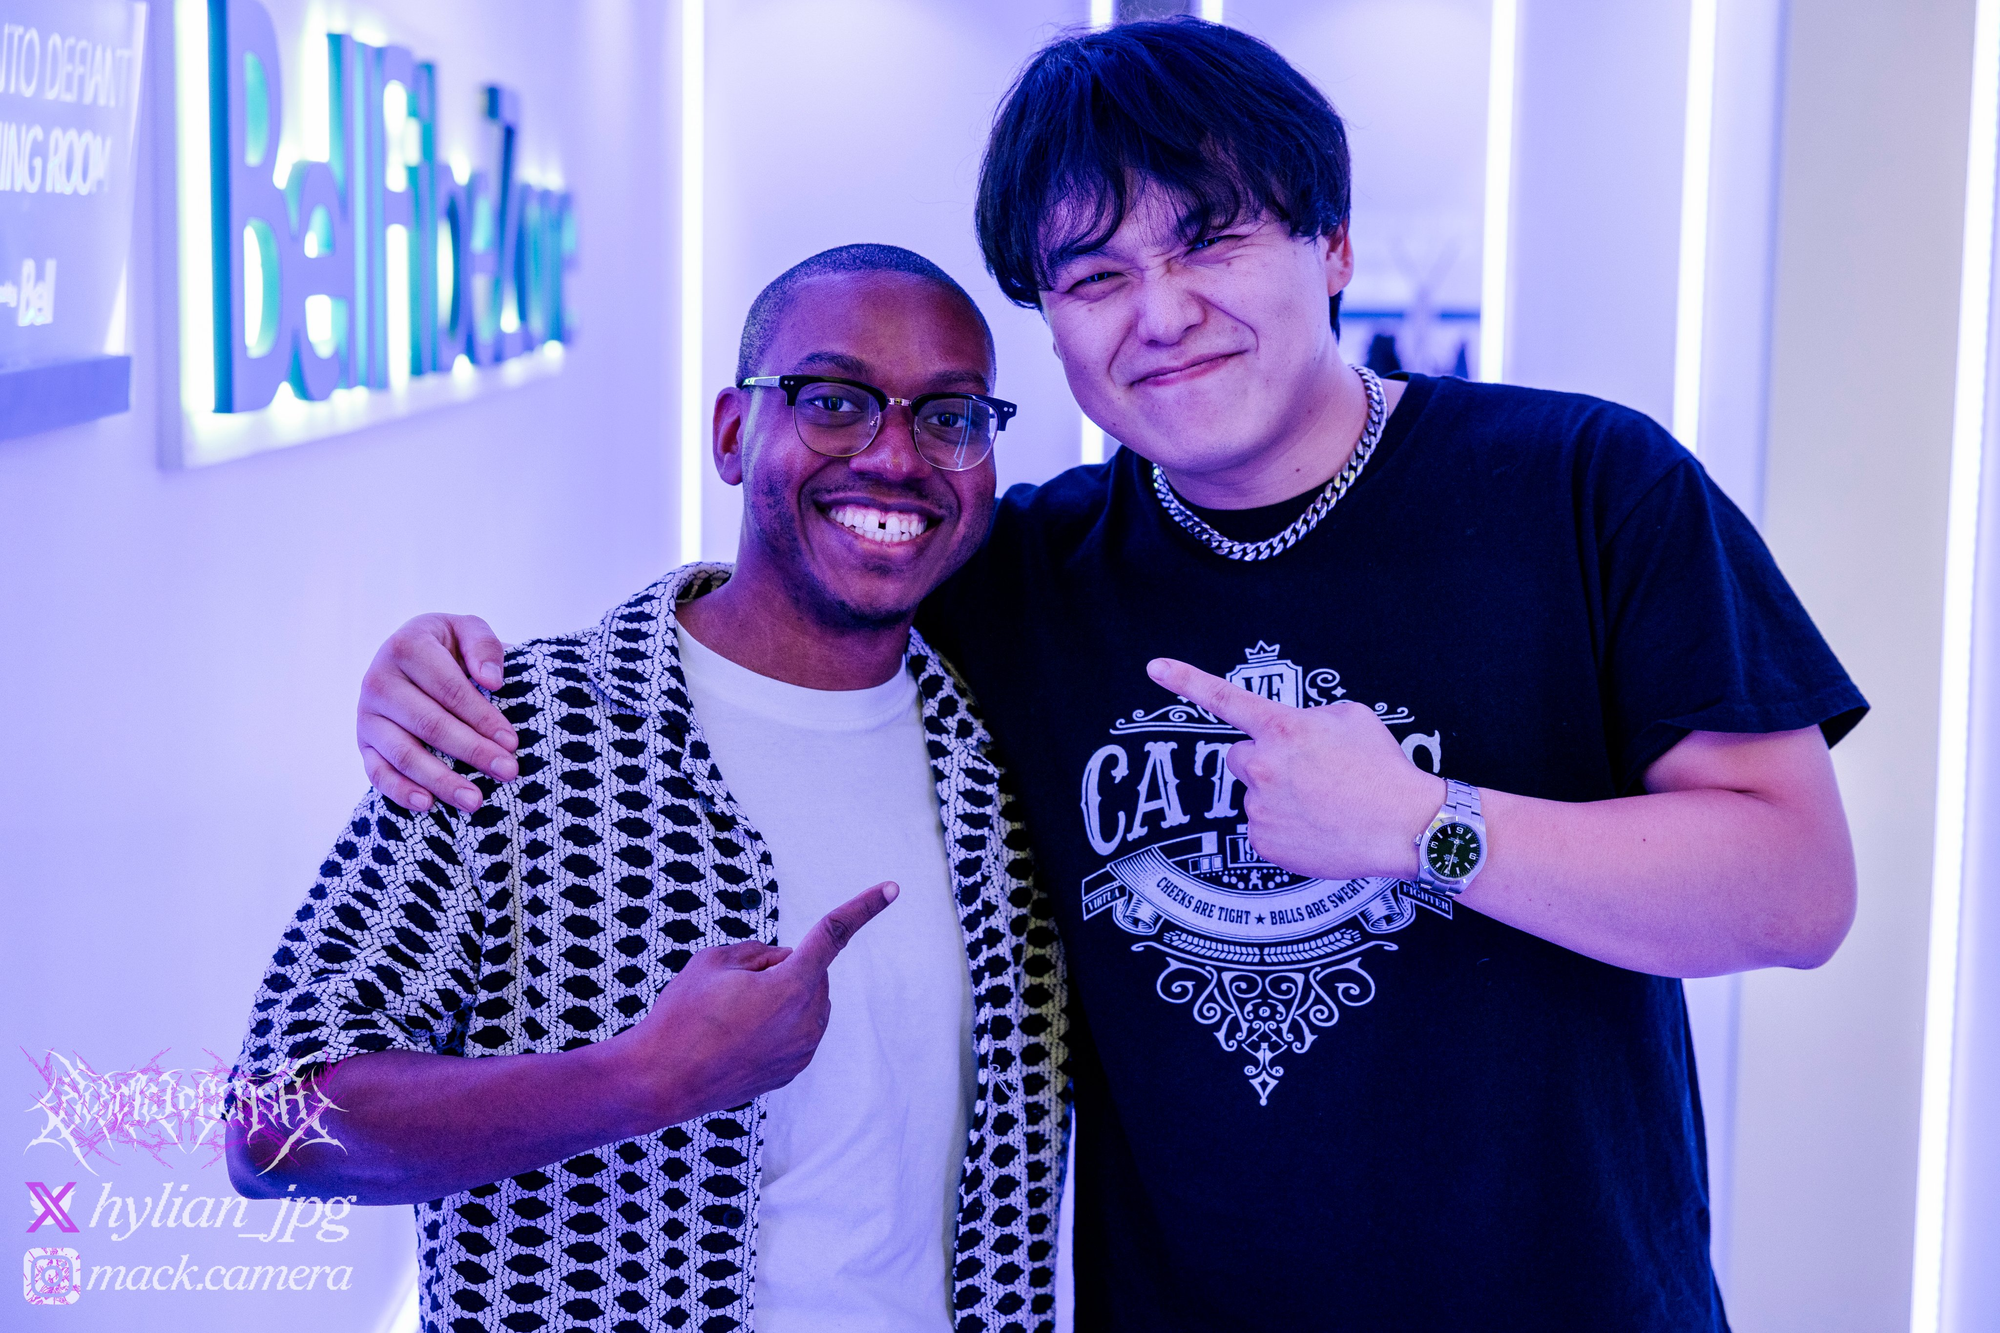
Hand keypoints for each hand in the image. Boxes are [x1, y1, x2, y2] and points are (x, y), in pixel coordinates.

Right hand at [358, 613, 516, 813]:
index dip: (482, 717)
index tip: (512, 741)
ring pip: (404, 753)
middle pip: (429, 724)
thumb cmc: (448, 647)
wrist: (410, 658)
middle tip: (509, 772)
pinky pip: (377, 773)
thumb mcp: (467, 630)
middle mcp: (379, 681)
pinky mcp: (363, 743)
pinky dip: (400, 792)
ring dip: (441, 780)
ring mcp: (367, 715)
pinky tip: (428, 804)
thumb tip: (492, 680)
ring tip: (476, 801)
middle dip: (472, 751)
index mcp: (406, 647)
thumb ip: (483, 645)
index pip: (449, 689)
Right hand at [609, 882, 898, 1126]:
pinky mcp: (792, 1071)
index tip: (894, 887)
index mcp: (793, 985)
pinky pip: (794, 1031)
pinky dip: (772, 1025)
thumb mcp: (713, 961)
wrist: (659, 1083)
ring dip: (777, 998)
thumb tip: (785, 961)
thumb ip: (758, 951)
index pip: (834, 933)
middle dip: (782, 968)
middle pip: (810, 971)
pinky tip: (733, 1040)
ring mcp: (803, 1050)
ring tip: (727, 1019)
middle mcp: (808, 1020)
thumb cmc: (682, 1015)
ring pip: (804, 1002)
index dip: (864, 906)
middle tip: (732, 989)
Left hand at [1146, 658, 1445, 881]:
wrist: (1405, 826)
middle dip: (1264, 762)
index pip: (1225, 698)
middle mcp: (1263, 766)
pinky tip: (1318, 828)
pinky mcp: (1264, 843)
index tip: (1154, 668)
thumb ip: (1309, 717)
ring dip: (1278, 797)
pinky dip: (1285, 829)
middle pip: (1240, 757)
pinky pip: (1264, 829)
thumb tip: (1294, 733)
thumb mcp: (1353, 718)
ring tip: (1324, 804)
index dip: (1186, 680)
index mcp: (1283, 728)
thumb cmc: (1384, 768)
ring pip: (1256, 795)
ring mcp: (1260, 807)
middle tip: (1305, 774)